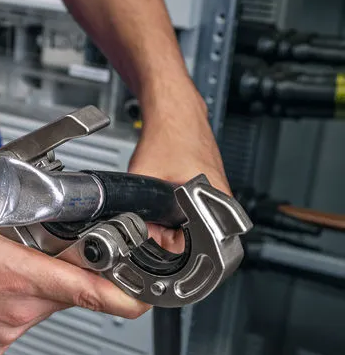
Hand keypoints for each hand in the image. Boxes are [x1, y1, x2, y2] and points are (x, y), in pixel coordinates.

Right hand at [0, 182, 148, 354]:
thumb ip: (14, 196)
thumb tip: (39, 183)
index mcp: (18, 274)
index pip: (93, 293)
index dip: (127, 295)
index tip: (144, 292)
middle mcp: (18, 309)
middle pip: (70, 293)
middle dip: (66, 271)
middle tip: (41, 250)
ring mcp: (5, 330)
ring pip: (44, 307)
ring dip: (37, 286)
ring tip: (1, 267)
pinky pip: (20, 321)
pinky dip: (15, 304)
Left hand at [128, 92, 230, 250]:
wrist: (175, 110)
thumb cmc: (169, 132)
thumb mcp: (144, 175)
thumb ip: (136, 206)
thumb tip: (132, 232)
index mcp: (215, 198)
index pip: (194, 244)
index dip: (165, 244)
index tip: (150, 234)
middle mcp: (222, 198)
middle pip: (190, 237)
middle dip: (165, 233)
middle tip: (150, 216)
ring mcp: (217, 193)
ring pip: (189, 225)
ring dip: (169, 222)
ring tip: (157, 202)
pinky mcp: (209, 188)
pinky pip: (190, 212)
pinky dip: (173, 210)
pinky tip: (163, 196)